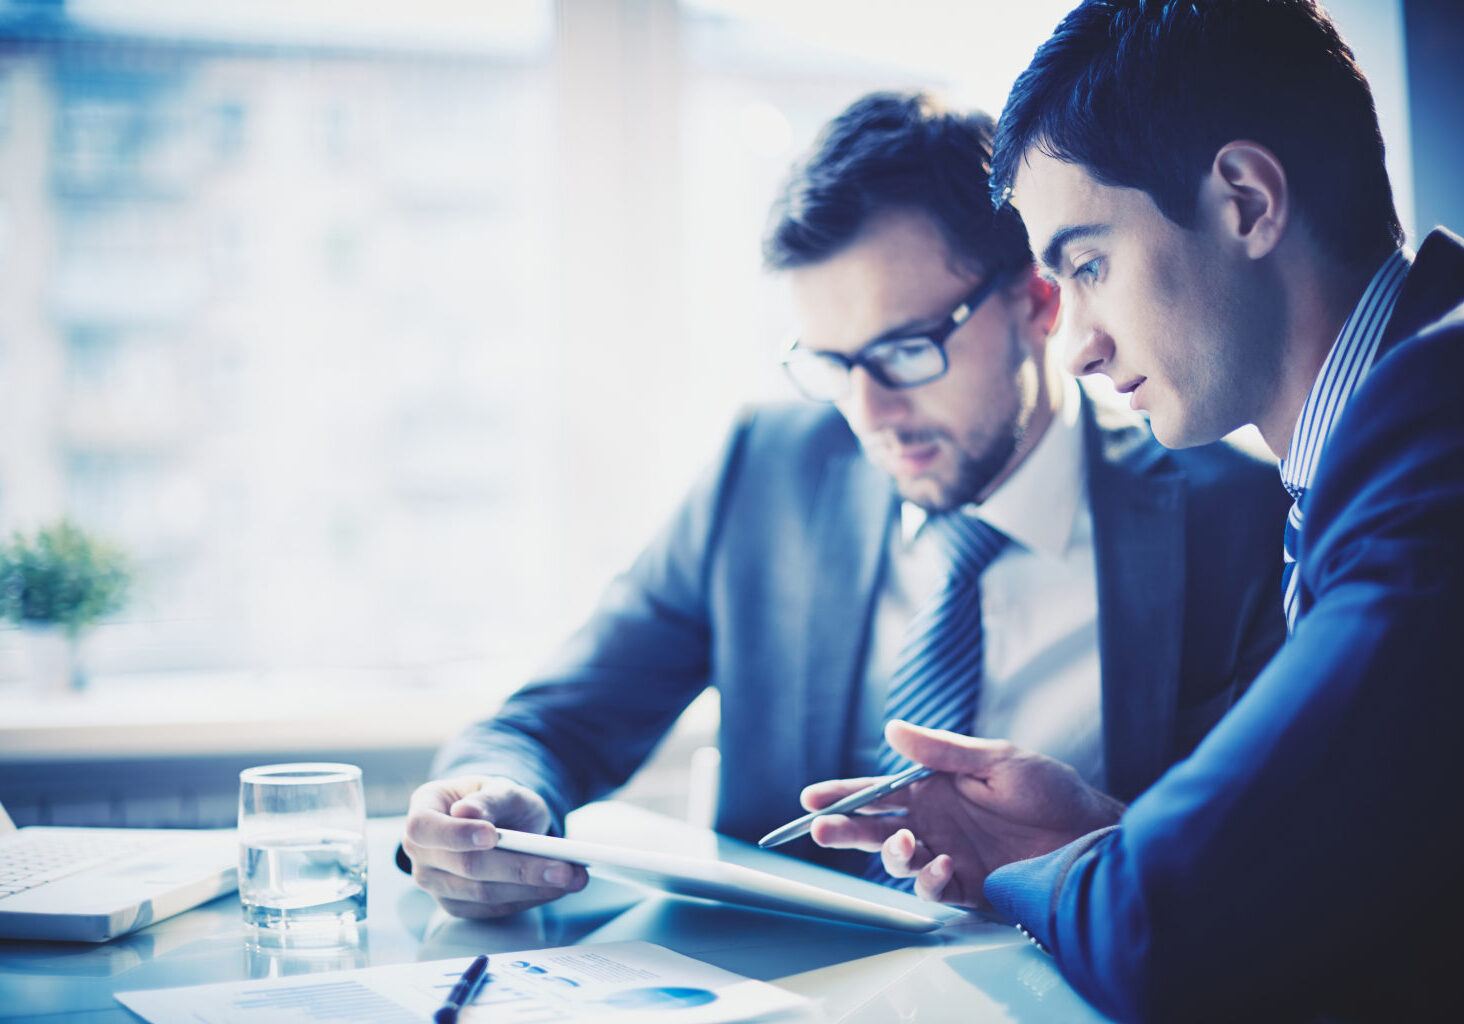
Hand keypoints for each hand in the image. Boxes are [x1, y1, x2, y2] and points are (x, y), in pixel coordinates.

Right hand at [401, 776, 587, 918]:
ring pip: (483, 894)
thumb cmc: (495, 801)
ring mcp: (436, 884)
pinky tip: (557, 887)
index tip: (492, 836)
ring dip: (532, 888)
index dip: (455, 835)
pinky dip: (529, 898)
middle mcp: (421, 853)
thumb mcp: (499, 788)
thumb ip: (488, 799)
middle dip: (517, 868)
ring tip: (573, 877)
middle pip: (464, 867)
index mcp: (422, 812)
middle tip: (563, 867)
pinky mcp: (458, 906)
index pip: (424, 827)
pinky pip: (493, 910)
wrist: (499, 822)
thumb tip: (466, 813)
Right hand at [804, 721, 1124, 907]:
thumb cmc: (1050, 790)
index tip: (812, 798)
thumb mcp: (997, 759)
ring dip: (892, 855)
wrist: (1092, 835)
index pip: (879, 791)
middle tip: (821, 830)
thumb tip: (892, 730)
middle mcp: (936, 824)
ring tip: (907, 846)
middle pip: (877, 829)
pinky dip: (930, 881)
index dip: (844, 795)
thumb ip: (942, 750)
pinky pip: (934, 889)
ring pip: (900, 861)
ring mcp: (950, 855)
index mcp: (935, 788)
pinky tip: (943, 866)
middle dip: (845, 830)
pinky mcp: (969, 888)